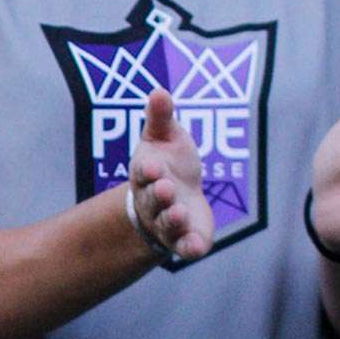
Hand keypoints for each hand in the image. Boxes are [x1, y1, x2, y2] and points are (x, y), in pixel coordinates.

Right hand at [130, 89, 214, 261]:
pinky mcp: (186, 239)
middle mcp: (154, 200)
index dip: (148, 171)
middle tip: (167, 188)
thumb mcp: (164, 136)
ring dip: (172, 218)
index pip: (143, 172)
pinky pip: (185, 247)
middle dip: (159, 194)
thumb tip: (159, 90)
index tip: (154, 166)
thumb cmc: (169, 163)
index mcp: (146, 174)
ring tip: (179, 212)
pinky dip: (188, 248)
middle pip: (153, 199)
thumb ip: (161, 116)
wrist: (178, 194)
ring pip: (167, 223)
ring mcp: (168, 222)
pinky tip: (195, 247)